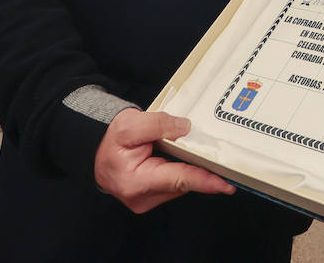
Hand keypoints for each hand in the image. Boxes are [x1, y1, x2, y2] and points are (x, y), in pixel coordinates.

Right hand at [93, 109, 234, 213]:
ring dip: (191, 167)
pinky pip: (176, 183)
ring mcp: (148, 200)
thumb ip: (159, 124)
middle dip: (202, 169)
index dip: (204, 181)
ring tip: (194, 150)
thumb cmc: (112, 139)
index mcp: (136, 182)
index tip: (226, 184)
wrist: (97, 150)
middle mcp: (143, 197)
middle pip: (183, 182)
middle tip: (223, 156)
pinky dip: (183, 170)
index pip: (178, 179)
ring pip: (181, 183)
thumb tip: (185, 128)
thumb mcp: (130, 124)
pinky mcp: (153, 197)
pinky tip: (185, 157)